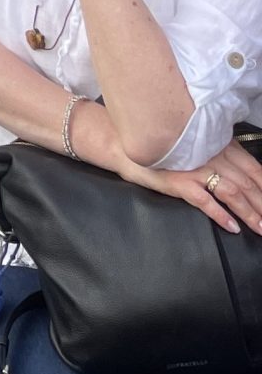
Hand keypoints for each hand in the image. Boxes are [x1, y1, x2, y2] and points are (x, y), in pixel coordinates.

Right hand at [113, 136, 261, 235]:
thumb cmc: (162, 147)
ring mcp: (195, 169)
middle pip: (246, 183)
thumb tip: (240, 170)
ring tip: (260, 228)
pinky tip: (232, 228)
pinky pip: (206, 201)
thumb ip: (217, 152)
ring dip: (250, 213)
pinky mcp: (180, 182)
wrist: (126, 145)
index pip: (252, 167)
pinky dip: (222, 216)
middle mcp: (210, 155)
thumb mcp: (194, 144)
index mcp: (217, 145)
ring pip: (232, 193)